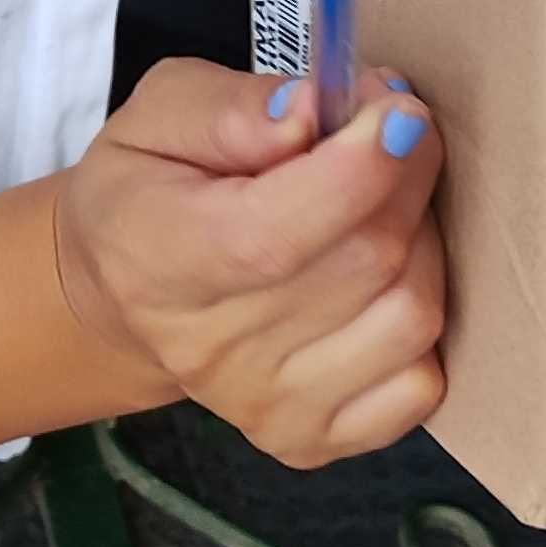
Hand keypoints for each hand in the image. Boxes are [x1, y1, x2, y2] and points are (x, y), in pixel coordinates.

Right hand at [51, 54, 446, 468]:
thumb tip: (312, 114)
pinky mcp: (306, 440)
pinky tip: (385, 280)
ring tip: (389, 201)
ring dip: (424, 241)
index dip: (360, 171)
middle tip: (398, 127)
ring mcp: (260, 406)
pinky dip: (425, 323)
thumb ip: (231, 106)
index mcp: (155, 259)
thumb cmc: (149, 186)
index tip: (398, 109)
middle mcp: (206, 350)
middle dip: (406, 177)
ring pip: (408, 318)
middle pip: (362, 264)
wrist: (120, 292)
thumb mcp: (162, 111)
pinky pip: (419, 384)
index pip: (274, 235)